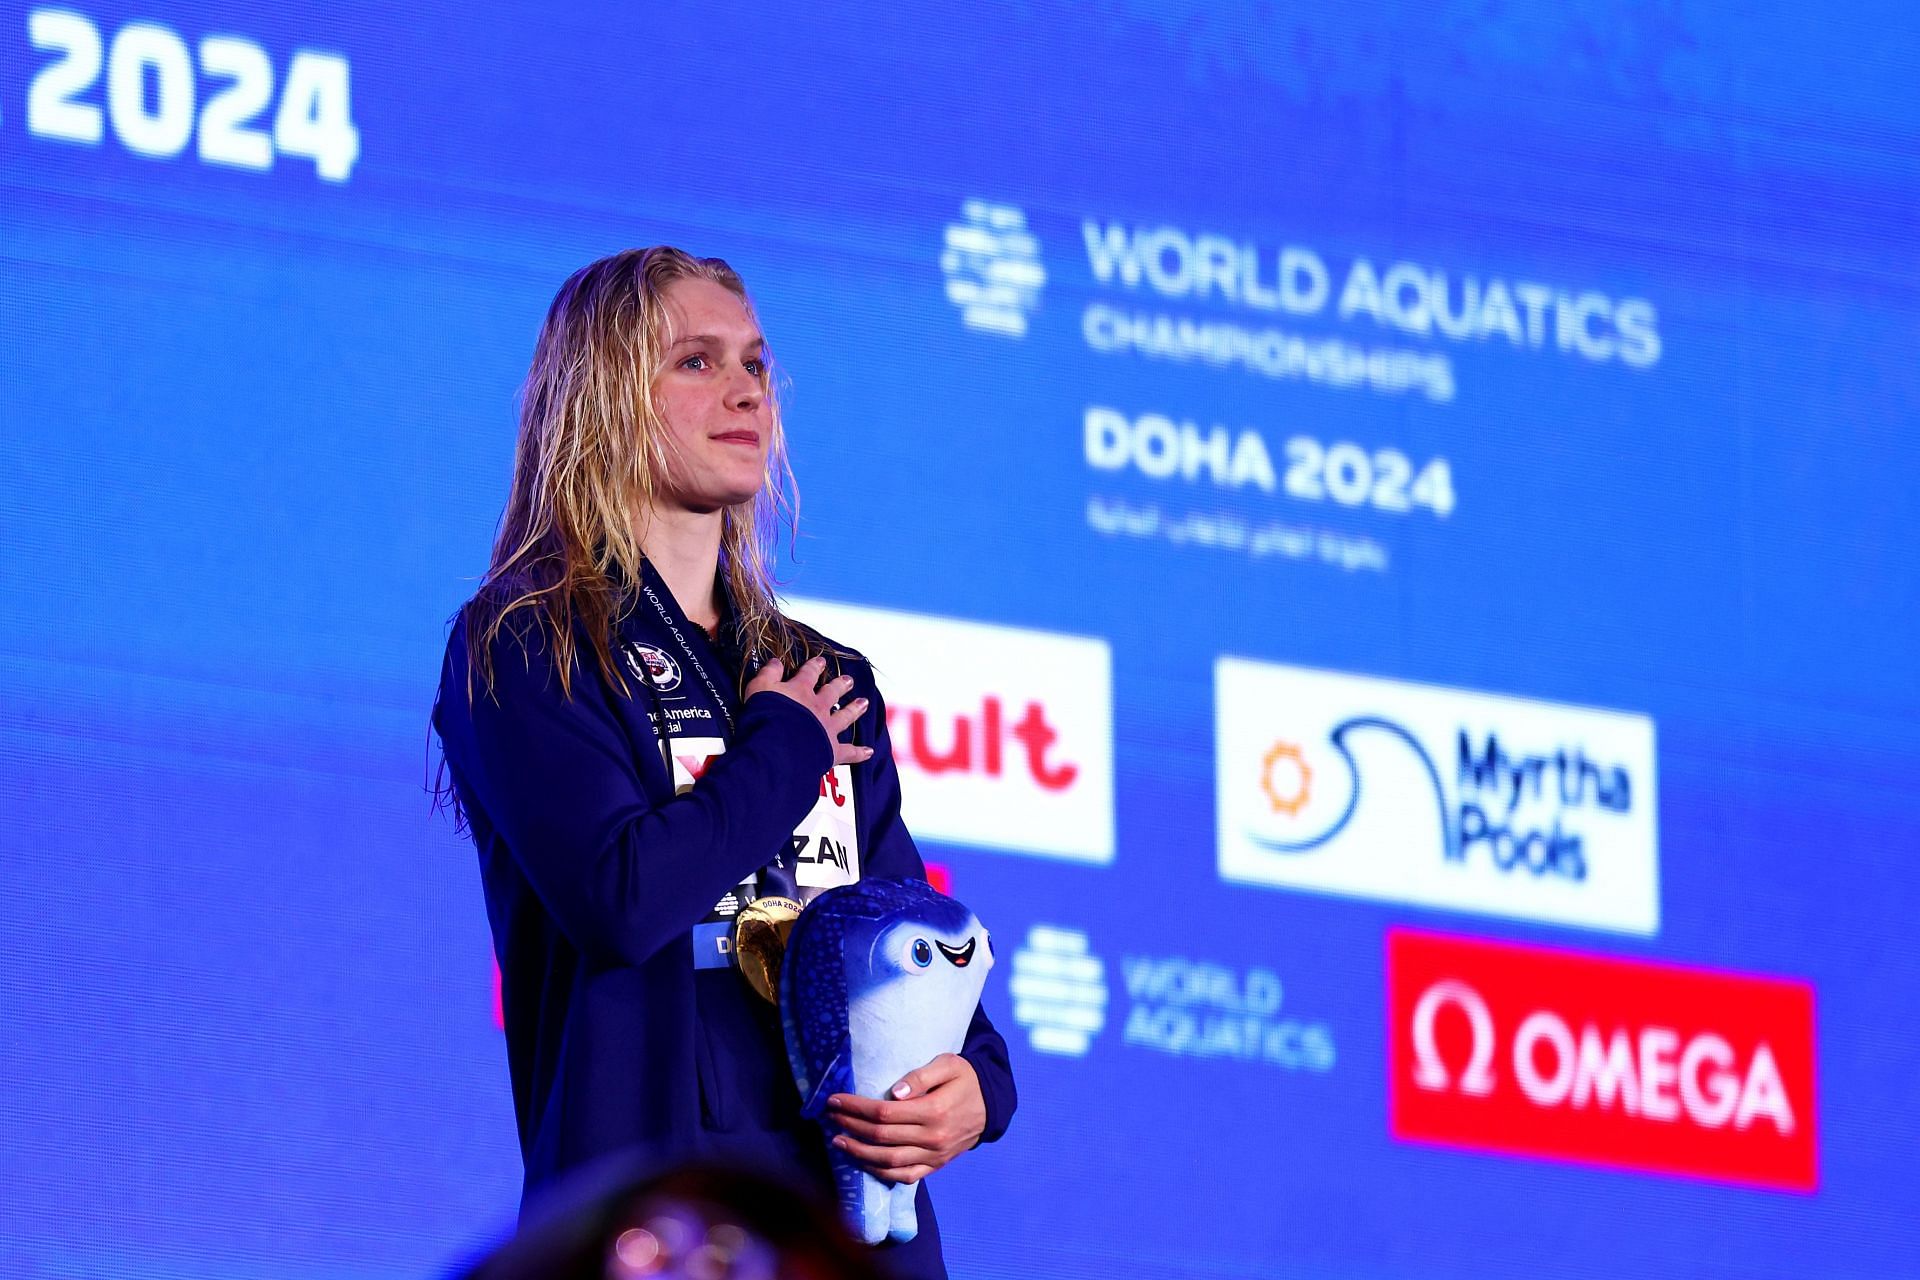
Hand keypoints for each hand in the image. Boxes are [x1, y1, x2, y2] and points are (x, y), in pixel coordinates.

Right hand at [745, 656, 872, 767]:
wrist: (777, 747)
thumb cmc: (764, 718)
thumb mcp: (759, 689)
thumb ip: (769, 674)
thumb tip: (776, 662)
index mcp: (800, 691)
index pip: (809, 674)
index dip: (814, 666)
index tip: (821, 661)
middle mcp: (817, 707)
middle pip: (832, 692)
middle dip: (841, 685)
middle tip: (849, 680)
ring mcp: (826, 728)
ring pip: (845, 716)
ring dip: (855, 709)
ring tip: (864, 703)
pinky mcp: (831, 751)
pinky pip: (849, 752)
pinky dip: (859, 752)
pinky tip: (868, 751)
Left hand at [825, 1053, 985, 1184]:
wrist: (992, 1103)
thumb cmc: (966, 1078)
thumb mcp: (948, 1064)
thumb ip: (922, 1076)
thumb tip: (895, 1092)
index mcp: (934, 1111)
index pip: (884, 1113)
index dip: (855, 1107)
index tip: (835, 1100)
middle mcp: (933, 1137)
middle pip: (881, 1136)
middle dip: (850, 1126)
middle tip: (831, 1117)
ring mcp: (935, 1155)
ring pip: (888, 1161)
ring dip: (859, 1152)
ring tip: (838, 1141)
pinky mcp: (936, 1165)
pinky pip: (904, 1176)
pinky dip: (880, 1172)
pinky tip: (863, 1161)